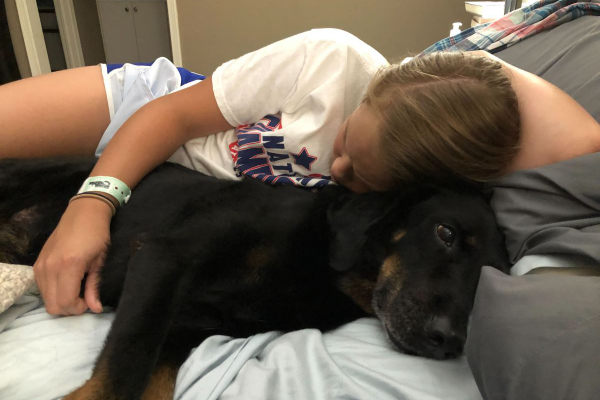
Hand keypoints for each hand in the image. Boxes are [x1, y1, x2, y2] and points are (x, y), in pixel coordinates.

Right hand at [33, 198, 111, 314]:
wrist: (84, 213)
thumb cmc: (97, 235)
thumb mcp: (100, 262)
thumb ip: (94, 287)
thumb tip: (95, 309)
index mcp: (68, 265)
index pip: (65, 302)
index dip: (78, 309)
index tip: (89, 302)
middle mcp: (50, 267)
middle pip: (52, 306)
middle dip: (69, 308)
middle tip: (84, 299)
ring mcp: (41, 265)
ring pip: (46, 299)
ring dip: (61, 301)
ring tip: (77, 290)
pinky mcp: (37, 264)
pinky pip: (42, 288)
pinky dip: (54, 292)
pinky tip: (68, 283)